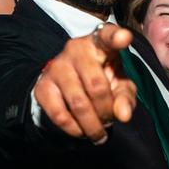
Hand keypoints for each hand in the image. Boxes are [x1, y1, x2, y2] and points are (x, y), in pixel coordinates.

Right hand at [33, 23, 137, 144]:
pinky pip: (60, 114)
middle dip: (106, 112)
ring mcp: (56, 66)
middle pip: (97, 87)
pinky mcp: (42, 86)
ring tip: (98, 132)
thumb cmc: (101, 78)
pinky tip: (81, 131)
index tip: (125, 38)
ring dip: (92, 125)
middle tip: (109, 121)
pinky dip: (74, 129)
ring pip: (78, 104)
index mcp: (99, 43)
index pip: (108, 35)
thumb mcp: (119, 84)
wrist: (68, 82)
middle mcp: (76, 49)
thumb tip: (123, 115)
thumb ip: (126, 97)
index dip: (116, 37)